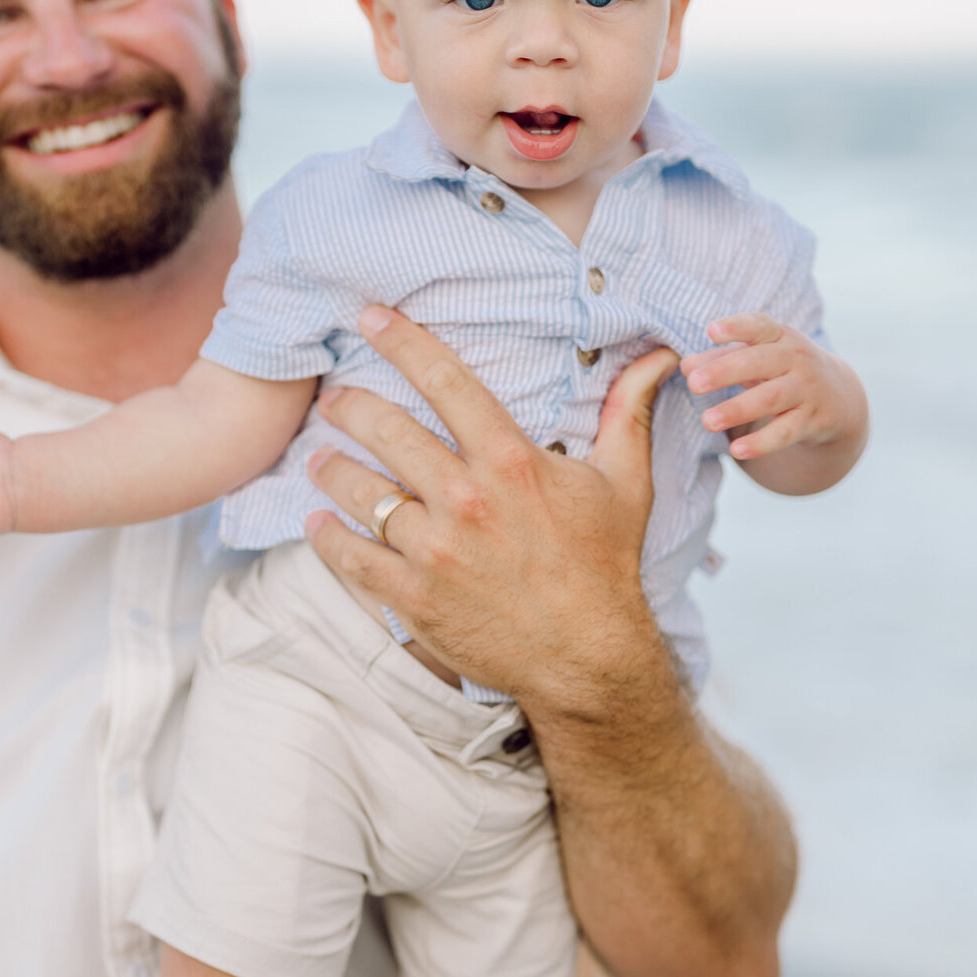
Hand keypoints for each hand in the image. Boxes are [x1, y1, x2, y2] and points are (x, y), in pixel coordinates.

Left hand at [304, 305, 679, 708]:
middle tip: (332, 397)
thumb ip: (629, 412)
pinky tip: (315, 522)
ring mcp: (435, 550)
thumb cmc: (604, 565)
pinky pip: (353, 557)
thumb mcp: (625, 482)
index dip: (401, 340)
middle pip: (388, 430)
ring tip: (318, 457)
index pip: (445, 380)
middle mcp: (466, 499)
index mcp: (510, 461)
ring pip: (360, 491)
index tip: (369, 317)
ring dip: (331, 468)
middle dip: (350, 406)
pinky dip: (327, 537)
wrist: (589, 659)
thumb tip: (661, 355)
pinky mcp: (414, 597)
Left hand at [681, 313, 864, 460]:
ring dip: (737, 410)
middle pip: (759, 362)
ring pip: (770, 398)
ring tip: (707, 421)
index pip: (759, 326)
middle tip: (693, 384)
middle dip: (725, 372)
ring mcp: (806, 390)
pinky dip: (762, 443)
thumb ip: (720, 358)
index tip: (711, 331)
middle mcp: (796, 359)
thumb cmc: (783, 370)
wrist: (839, 398)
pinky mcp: (812, 421)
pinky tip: (736, 450)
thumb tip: (685, 366)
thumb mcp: (757, 357)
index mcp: (779, 337)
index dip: (736, 327)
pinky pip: (785, 432)